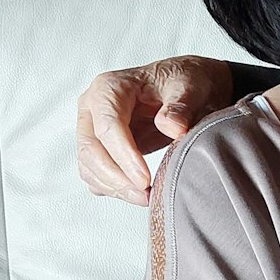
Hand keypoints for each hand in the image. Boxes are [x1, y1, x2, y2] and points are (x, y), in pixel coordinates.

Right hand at [75, 55, 232, 204]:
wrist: (187, 90)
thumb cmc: (185, 83)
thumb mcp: (190, 87)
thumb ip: (182, 106)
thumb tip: (172, 127)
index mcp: (109, 87)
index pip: (108, 125)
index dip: (124, 156)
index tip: (145, 179)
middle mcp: (93, 107)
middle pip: (91, 148)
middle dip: (117, 177)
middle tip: (146, 194)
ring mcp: (92, 128)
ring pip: (89, 165)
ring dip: (114, 186)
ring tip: (146, 197)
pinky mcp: (100, 148)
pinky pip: (95, 174)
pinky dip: (113, 188)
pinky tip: (137, 193)